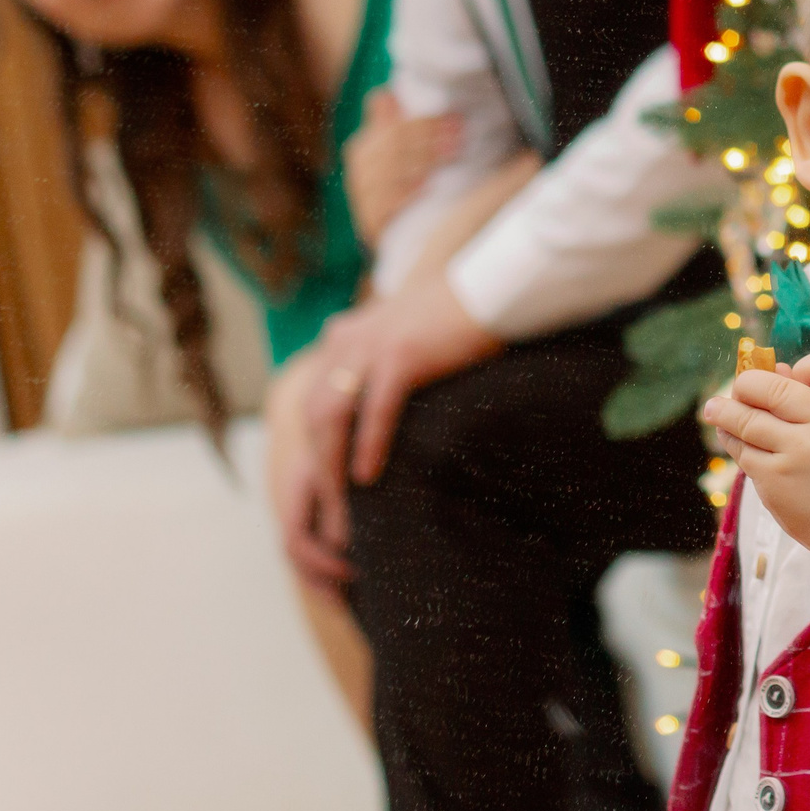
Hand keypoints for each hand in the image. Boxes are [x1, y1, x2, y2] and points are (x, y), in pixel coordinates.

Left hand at [273, 273, 502, 587]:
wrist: (496, 288)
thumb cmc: (463, 319)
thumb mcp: (407, 339)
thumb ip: (382, 365)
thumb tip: (378, 407)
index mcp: (344, 337)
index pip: (313, 404)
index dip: (316, 453)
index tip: (328, 497)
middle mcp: (347, 340)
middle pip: (314, 418)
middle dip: (319, 473)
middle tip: (332, 522)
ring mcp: (371, 345)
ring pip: (333, 419)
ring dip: (333, 471)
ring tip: (344, 513)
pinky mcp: (400, 354)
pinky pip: (374, 410)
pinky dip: (367, 446)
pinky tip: (368, 478)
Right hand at [343, 89, 460, 244]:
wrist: (397, 236)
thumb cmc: (403, 185)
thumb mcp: (399, 152)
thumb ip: (391, 123)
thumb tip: (385, 94)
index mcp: (364, 148)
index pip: (392, 128)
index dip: (424, 122)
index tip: (455, 120)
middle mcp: (358, 172)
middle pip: (392, 148)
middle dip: (428, 139)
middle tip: (459, 137)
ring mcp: (361, 199)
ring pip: (388, 174)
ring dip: (422, 162)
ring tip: (452, 156)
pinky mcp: (369, 225)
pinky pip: (382, 207)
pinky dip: (404, 195)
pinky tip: (426, 187)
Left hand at [701, 351, 809, 603]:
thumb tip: (774, 369)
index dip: (803, 367)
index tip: (792, 378)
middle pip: (773, 387)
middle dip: (746, 383)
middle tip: (737, 387)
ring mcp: (798, 454)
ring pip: (747, 418)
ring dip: (724, 411)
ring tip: (714, 409)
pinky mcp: (775, 480)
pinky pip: (742, 450)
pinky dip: (731, 440)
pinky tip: (729, 436)